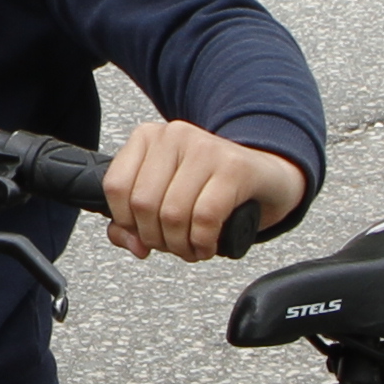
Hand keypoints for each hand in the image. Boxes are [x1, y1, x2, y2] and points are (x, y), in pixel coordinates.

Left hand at [100, 122, 306, 262]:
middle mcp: (174, 135)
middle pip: (143, 204)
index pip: (116, 187)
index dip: (126, 223)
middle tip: (174, 246)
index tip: (143, 235)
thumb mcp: (166, 198)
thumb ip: (133, 221)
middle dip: (156, 239)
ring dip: (181, 245)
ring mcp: (204, 147)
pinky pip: (204, 217)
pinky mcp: (233, 166)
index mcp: (148, 137)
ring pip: (173, 213)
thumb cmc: (213, 187)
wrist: (267, 175)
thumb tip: (130, 242)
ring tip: (192, 248)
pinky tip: (207, 245)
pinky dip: (202, 241)